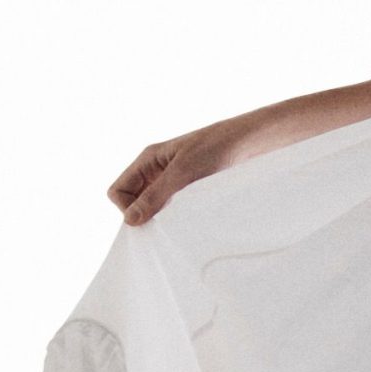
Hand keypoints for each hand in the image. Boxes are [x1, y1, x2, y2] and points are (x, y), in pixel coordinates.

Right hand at [108, 101, 311, 225]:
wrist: (251, 141)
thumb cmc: (216, 147)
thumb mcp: (183, 173)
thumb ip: (155, 196)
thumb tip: (131, 221)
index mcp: (148, 160)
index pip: (119, 191)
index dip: (127, 208)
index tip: (149, 220)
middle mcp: (157, 170)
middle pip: (134, 201)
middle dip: (144, 216)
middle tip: (163, 230)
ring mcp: (175, 180)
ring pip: (155, 206)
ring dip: (163, 218)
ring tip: (180, 224)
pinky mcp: (193, 189)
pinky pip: (175, 208)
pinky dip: (179, 217)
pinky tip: (192, 222)